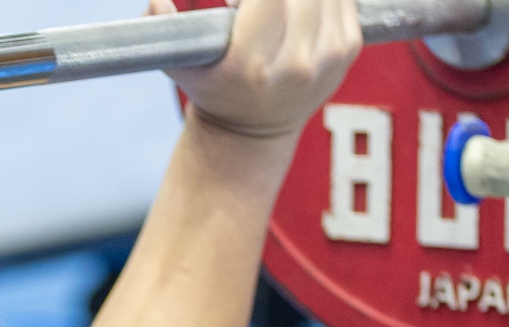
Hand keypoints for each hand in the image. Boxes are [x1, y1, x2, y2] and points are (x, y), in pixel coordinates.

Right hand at [154, 0, 360, 144]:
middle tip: (252, 3)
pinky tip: (298, 6)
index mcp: (252, 63)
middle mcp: (296, 62)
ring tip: (273, 6)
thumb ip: (159, 29)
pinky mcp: (349, 48)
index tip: (239, 0)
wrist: (255, 132)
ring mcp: (329, 56)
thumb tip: (158, 2)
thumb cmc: (214, 88)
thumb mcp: (180, 65)